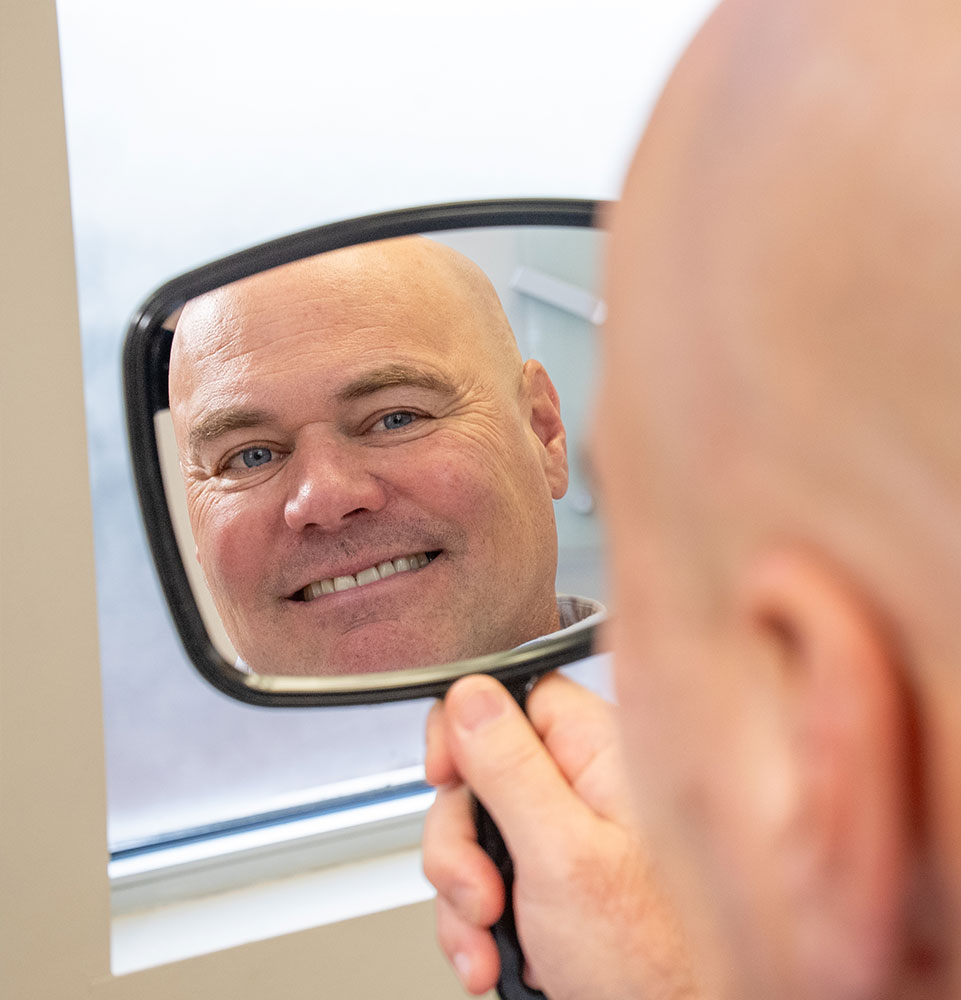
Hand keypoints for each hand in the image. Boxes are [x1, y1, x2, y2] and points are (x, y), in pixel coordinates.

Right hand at [423, 671, 701, 999]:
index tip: (447, 777)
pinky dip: (477, 922)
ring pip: (478, 832)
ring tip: (492, 938)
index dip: (466, 731)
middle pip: (481, 773)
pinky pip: (488, 877)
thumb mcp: (563, 856)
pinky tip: (496, 954)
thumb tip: (470, 694)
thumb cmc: (656, 959)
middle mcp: (586, 785)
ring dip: (464, 893)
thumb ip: (510, 768)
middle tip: (482, 890)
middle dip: (461, 840)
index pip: (513, 698)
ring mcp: (568, 835)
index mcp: (600, 752)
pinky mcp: (554, 880)